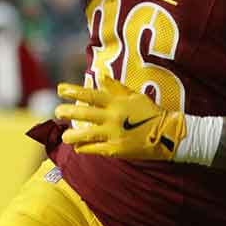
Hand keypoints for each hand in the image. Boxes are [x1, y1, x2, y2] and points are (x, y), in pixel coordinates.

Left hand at [54, 76, 186, 160]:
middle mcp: (113, 118)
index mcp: (117, 103)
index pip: (91, 95)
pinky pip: (94, 149)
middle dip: (67, 112)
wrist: (168, 135)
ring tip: (65, 137)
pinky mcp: (116, 149)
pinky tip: (78, 147)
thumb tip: (100, 76)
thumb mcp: (135, 96)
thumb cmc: (151, 113)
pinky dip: (84, 148)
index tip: (60, 89)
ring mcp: (114, 134)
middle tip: (57, 112)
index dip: (73, 91)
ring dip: (71, 136)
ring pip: (85, 135)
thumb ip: (116, 88)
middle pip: (83, 114)